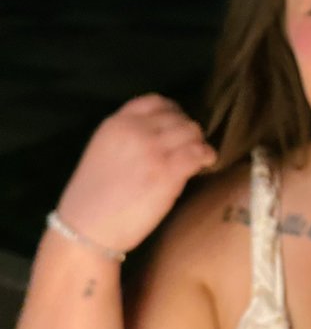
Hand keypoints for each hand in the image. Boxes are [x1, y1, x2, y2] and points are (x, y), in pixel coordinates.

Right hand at [55, 93, 216, 252]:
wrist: (87, 227)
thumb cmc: (92, 198)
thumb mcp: (103, 151)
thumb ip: (127, 136)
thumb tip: (159, 135)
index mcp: (116, 123)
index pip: (155, 101)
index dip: (173, 111)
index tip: (178, 123)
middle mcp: (136, 130)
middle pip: (178, 117)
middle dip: (187, 131)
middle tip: (191, 146)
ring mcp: (153, 149)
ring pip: (192, 132)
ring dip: (198, 142)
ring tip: (199, 155)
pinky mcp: (168, 172)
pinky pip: (199, 152)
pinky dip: (207, 155)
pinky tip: (206, 163)